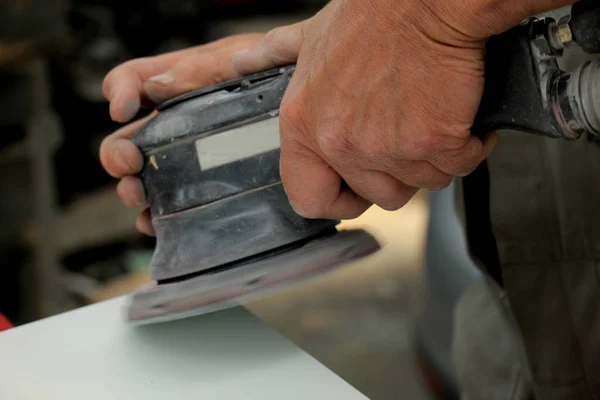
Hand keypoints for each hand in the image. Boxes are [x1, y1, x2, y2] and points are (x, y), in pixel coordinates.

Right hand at [99, 34, 263, 234]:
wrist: (304, 108)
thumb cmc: (266, 76)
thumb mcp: (234, 65)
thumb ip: (197, 71)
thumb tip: (156, 86)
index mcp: (175, 84)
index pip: (130, 80)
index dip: (117, 92)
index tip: (121, 111)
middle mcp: (172, 124)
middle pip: (124, 140)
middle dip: (116, 155)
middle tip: (130, 164)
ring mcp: (184, 159)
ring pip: (142, 179)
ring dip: (132, 190)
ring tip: (140, 195)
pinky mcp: (201, 188)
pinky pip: (170, 208)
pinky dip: (158, 218)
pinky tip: (158, 223)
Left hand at [229, 0, 565, 219]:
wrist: (428, 0)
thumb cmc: (376, 15)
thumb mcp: (312, 36)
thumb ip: (274, 56)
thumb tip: (241, 62)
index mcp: (305, 125)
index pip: (309, 199)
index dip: (337, 201)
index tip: (353, 193)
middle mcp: (341, 143)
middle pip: (378, 196)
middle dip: (397, 174)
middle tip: (406, 135)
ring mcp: (387, 148)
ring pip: (420, 184)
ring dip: (431, 159)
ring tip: (430, 116)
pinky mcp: (433, 144)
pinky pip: (456, 168)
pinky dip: (466, 147)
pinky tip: (458, 117)